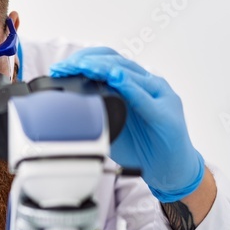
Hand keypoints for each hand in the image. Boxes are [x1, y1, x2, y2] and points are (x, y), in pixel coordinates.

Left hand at [50, 47, 204, 201]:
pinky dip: (130, 87)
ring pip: (130, 73)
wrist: (169, 168)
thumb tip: (67, 109)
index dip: (83, 61)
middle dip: (88, 62)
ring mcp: (159, 96)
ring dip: (105, 68)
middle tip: (67, 66)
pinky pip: (146, 97)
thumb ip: (96, 113)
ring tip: (86, 67)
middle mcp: (146, 85)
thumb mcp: (110, 127)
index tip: (60, 68)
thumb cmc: (142, 146)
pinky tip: (117, 80)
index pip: (106, 62)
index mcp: (131, 86)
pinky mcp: (167, 113)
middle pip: (116, 61)